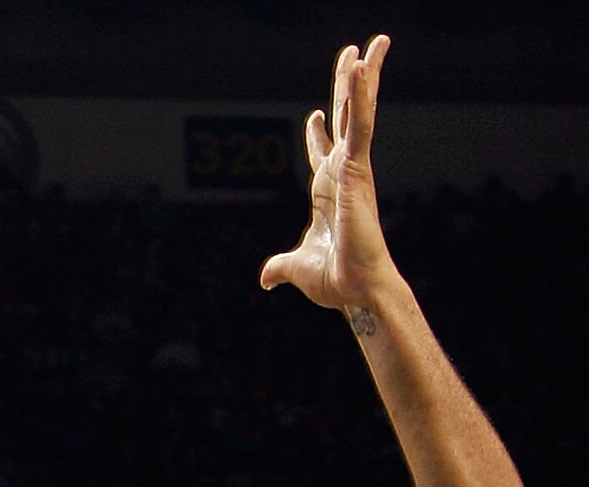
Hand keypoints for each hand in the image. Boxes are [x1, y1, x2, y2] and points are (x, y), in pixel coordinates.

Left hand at [260, 36, 396, 319]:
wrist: (355, 290)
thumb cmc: (335, 280)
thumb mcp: (297, 267)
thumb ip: (280, 267)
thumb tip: (266, 279)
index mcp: (328, 191)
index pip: (323, 152)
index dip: (317, 133)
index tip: (314, 115)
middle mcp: (344, 173)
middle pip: (346, 118)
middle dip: (349, 86)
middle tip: (354, 53)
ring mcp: (353, 168)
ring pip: (359, 111)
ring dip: (364, 75)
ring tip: (373, 43)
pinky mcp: (358, 169)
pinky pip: (360, 124)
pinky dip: (361, 96)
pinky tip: (361, 68)